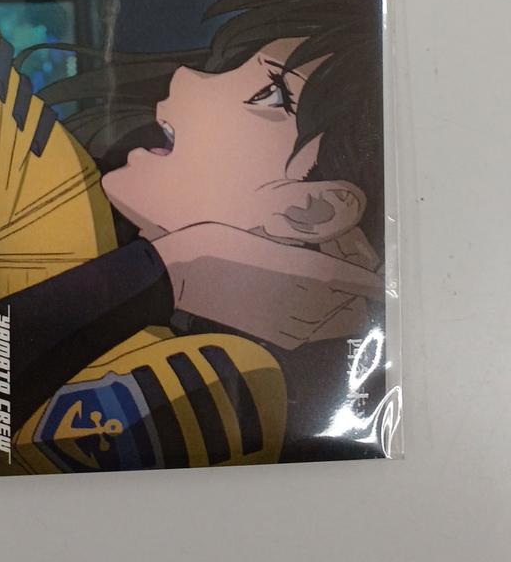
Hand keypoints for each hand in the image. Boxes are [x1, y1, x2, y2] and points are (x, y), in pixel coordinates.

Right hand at [148, 213, 382, 350]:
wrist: (179, 275)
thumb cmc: (222, 241)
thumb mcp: (267, 225)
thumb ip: (312, 228)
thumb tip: (350, 227)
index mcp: (306, 275)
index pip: (358, 282)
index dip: (373, 278)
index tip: (382, 273)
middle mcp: (306, 308)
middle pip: (353, 306)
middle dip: (355, 287)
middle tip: (339, 261)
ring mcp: (291, 328)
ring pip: (336, 322)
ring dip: (339, 303)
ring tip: (319, 277)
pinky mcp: (277, 337)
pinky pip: (315, 332)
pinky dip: (320, 317)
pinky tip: (301, 295)